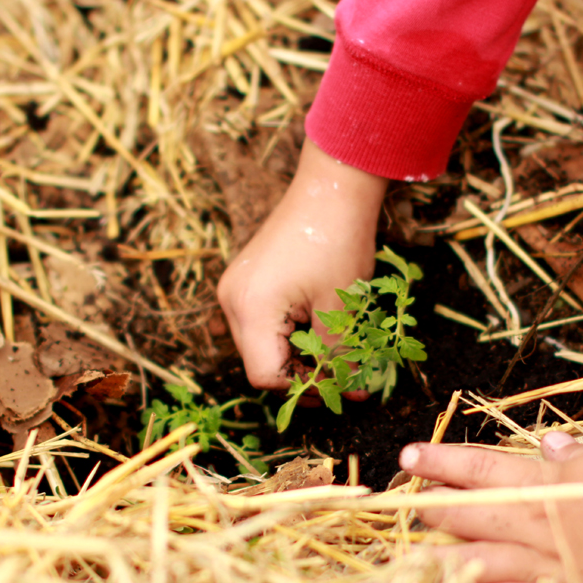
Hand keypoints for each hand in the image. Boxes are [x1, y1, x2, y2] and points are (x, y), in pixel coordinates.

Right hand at [217, 138, 387, 389]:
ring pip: (260, 346)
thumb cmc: (339, 243)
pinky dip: (287, 334)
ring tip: (335, 351)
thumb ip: (338, 356)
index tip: (339, 385)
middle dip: (301, 376)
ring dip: (295, 356)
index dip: (303, 388)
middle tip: (342, 375)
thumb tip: (350, 394)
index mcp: (252, 309)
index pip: (265, 376)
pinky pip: (260, 323)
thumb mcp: (341, 309)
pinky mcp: (245, 281)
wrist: (332, 188)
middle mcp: (232, 301)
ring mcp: (235, 289)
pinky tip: (317, 328)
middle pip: (259, 364)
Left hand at [399, 433, 582, 582]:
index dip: (442, 462)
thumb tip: (550, 443)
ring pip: (479, 564)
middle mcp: (535, 524)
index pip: (480, 468)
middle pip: (471, 515)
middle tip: (406, 509)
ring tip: (408, 565)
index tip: (408, 458)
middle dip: (435, 511)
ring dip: (441, 564)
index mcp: (546, 483)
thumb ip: (576, 456)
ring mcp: (546, 565)